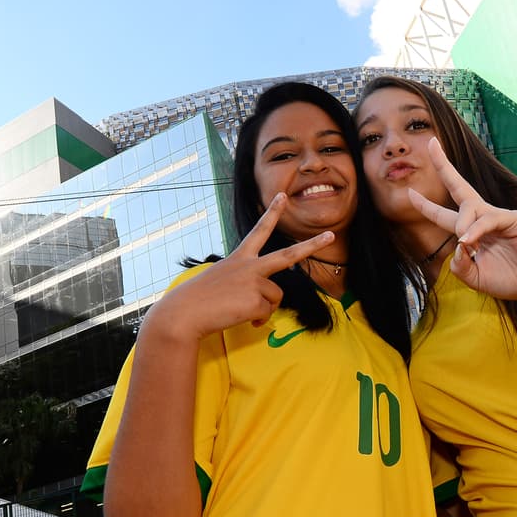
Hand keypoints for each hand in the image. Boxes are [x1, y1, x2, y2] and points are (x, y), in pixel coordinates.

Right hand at [145, 194, 334, 339]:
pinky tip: (240, 317)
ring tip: (239, 309)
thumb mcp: (223, 283)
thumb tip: (263, 305)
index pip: (259, 231)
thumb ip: (247, 286)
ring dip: (262, 308)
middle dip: (312, 245)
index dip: (272, 213)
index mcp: (240, 258)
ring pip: (276, 297)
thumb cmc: (199, 300)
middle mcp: (250, 266)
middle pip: (288, 255)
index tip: (282, 196)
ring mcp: (255, 282)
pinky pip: (267, 313)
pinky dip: (257, 320)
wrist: (184, 313)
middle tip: (331, 236)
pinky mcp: (256, 300)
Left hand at [409, 138, 516, 302]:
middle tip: (431, 144)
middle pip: (459, 187)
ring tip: (463, 241)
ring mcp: (499, 216)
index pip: (444, 214)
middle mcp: (483, 218)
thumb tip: (457, 247)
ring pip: (471, 207)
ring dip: (462, 224)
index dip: (427, 205)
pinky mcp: (515, 219)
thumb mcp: (474, 277)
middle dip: (444, 167)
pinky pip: (490, 218)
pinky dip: (477, 229)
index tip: (410, 193)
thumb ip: (460, 266)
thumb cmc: (507, 280)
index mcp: (471, 231)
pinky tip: (469, 240)